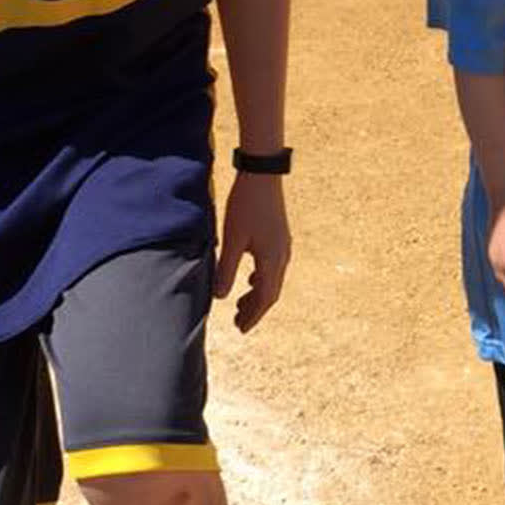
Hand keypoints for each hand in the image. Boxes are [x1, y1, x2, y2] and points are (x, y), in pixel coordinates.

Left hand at [215, 172, 290, 332]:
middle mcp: (282, 256)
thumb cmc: (246, 206)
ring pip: (273, 280)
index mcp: (271, 260)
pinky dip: (262, 279)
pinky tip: (250, 278)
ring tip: (241, 304)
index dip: (253, 315)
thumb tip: (221, 296)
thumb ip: (226, 269)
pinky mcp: (279, 237)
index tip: (241, 329)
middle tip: (239, 323)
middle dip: (255, 309)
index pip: (264, 298)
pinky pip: (273, 267)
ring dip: (258, 294)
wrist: (262, 175)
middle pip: (271, 292)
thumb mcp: (232, 240)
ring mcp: (283, 246)